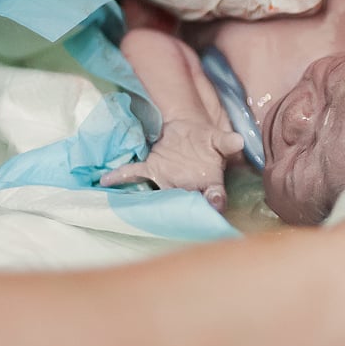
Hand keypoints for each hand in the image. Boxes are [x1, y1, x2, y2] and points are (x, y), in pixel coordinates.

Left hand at [100, 119, 242, 212]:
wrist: (188, 128)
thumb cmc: (206, 140)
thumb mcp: (218, 138)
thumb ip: (227, 142)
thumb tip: (238, 140)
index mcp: (210, 183)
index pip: (215, 197)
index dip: (215, 202)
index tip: (215, 203)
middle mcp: (188, 188)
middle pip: (185, 203)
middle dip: (180, 211)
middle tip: (175, 217)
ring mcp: (167, 182)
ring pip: (160, 195)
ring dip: (149, 201)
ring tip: (138, 210)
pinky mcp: (152, 170)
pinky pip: (135, 174)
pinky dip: (120, 176)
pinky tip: (106, 180)